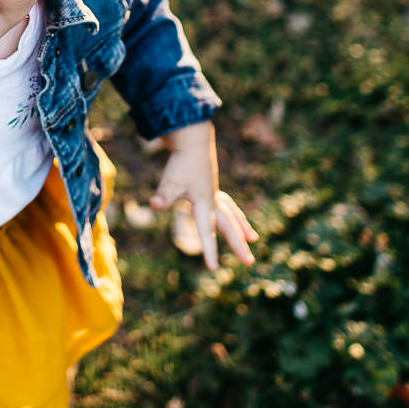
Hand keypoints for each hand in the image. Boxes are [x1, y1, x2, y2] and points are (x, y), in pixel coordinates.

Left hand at [148, 121, 256, 270]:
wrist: (192, 139)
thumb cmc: (180, 162)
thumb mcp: (170, 181)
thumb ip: (164, 194)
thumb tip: (154, 204)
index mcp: (203, 203)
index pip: (206, 231)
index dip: (209, 250)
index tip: (213, 268)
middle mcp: (212, 201)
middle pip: (228, 226)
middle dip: (238, 244)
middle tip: (250, 262)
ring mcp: (214, 193)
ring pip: (232, 214)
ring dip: (241, 227)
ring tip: (253, 238)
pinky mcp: (211, 187)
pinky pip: (228, 205)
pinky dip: (234, 214)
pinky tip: (237, 219)